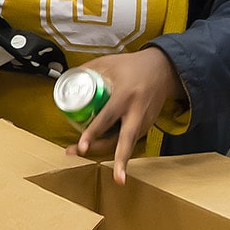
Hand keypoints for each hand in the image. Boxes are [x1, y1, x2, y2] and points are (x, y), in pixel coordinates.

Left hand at [70, 46, 183, 184]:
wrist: (163, 70)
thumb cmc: (133, 66)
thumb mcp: (109, 63)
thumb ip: (87, 70)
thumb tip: (66, 79)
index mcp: (126, 95)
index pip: (108, 117)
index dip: (93, 132)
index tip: (82, 145)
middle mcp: (137, 112)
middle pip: (126, 140)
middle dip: (116, 159)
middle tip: (101, 167)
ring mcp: (144, 121)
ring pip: (127, 144)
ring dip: (108, 156)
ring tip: (80, 153)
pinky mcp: (146, 127)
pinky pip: (128, 141)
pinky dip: (114, 148)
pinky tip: (95, 148)